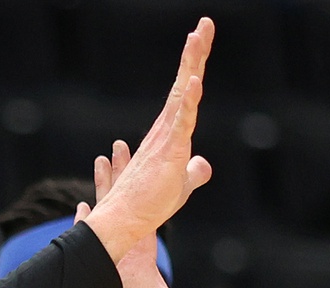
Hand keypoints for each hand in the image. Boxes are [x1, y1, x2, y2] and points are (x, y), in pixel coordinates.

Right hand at [83, 19, 215, 258]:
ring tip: (197, 36)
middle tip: (204, 24)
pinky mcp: (169, 151)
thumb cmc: (148, 206)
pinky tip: (194, 81)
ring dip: (191, 64)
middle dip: (195, 53)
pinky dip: (188, 100)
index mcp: (170, 133)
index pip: (186, 94)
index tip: (199, 39)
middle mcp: (165, 128)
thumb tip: (204, 164)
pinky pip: (182, 121)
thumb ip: (192, 172)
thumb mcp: (180, 186)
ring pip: (182, 93)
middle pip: (184, 83)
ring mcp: (166, 137)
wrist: (124, 220)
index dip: (194, 66)